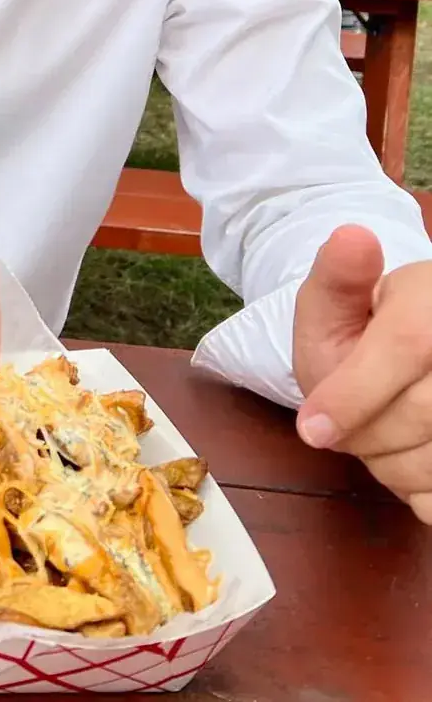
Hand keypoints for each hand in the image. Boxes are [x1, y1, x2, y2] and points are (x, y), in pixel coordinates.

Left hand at [294, 224, 431, 520]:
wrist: (417, 345)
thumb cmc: (367, 327)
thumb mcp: (340, 296)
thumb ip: (338, 276)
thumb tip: (352, 239)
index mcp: (431, 304)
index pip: (406, 347)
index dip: (354, 395)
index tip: (312, 431)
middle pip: (420, 413)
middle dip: (366, 434)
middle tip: (341, 429)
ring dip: (396, 467)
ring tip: (377, 439)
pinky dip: (424, 493)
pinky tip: (411, 460)